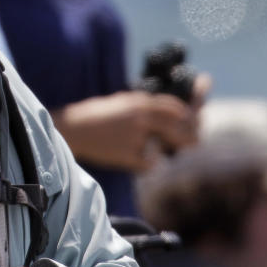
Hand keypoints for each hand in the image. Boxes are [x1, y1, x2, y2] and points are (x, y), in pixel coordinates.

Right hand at [50, 90, 198, 171]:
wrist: (73, 128)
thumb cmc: (95, 113)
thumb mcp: (120, 101)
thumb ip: (141, 104)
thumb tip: (163, 110)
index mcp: (139, 102)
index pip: (174, 107)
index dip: (186, 115)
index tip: (191, 121)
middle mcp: (141, 118)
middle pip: (177, 129)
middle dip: (188, 138)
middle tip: (192, 144)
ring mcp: (136, 137)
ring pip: (163, 149)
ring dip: (165, 152)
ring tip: (160, 153)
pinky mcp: (128, 155)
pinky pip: (148, 164)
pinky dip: (146, 165)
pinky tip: (136, 161)